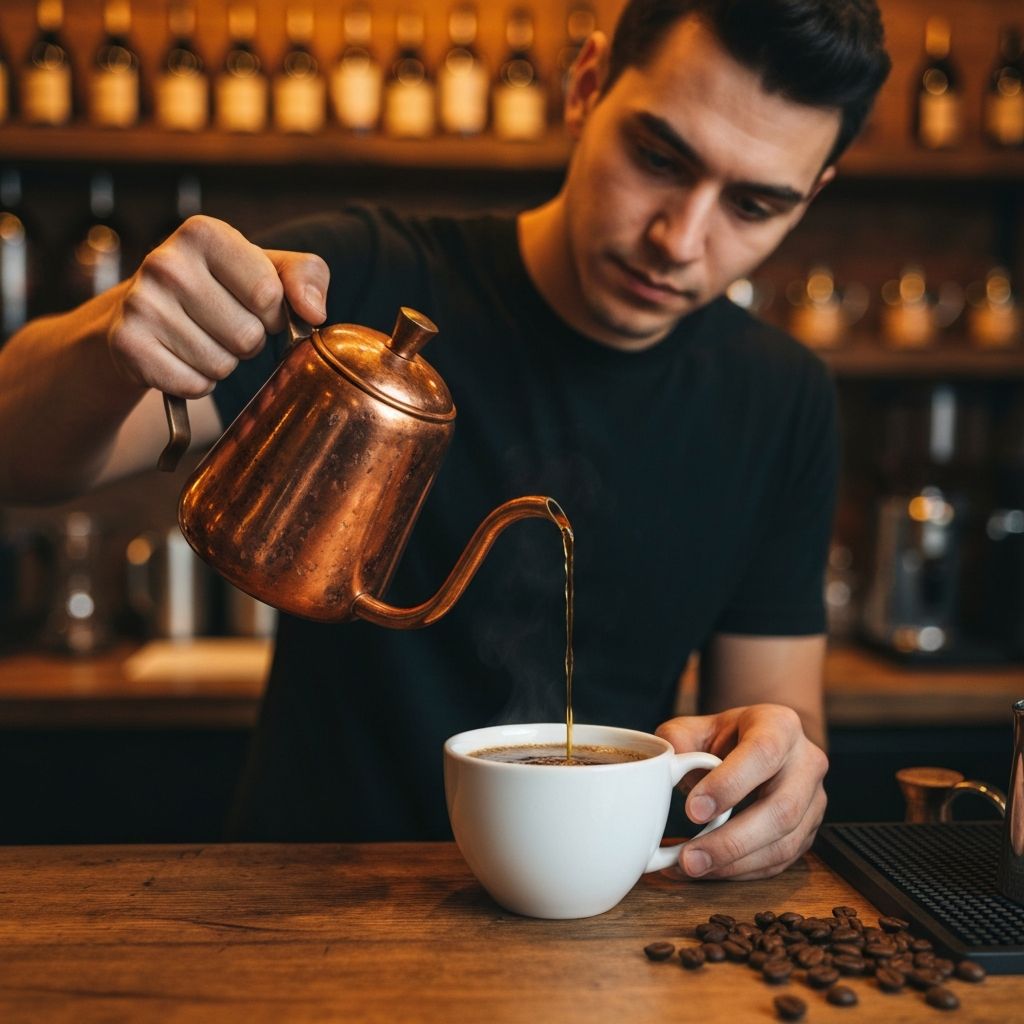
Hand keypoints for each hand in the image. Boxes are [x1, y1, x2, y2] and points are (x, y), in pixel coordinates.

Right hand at [108, 215, 328, 396]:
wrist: (144, 312)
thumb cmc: (219, 288)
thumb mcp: (267, 269)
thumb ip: (306, 276)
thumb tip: (314, 311)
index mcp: (203, 233)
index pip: (268, 294)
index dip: (272, 313)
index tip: (256, 306)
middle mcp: (165, 262)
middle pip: (247, 335)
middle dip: (248, 341)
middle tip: (225, 326)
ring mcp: (140, 303)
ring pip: (221, 365)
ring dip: (223, 363)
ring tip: (202, 339)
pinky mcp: (127, 344)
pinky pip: (194, 385)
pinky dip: (197, 383)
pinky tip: (181, 358)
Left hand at [656, 704, 827, 880]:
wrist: (759, 747)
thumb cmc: (725, 737)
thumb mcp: (697, 726)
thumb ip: (677, 740)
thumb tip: (664, 769)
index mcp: (780, 725)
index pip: (762, 753)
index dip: (730, 784)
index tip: (692, 810)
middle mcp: (807, 762)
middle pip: (782, 808)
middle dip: (732, 840)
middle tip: (688, 856)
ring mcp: (814, 801)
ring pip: (785, 843)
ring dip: (735, 863)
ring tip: (692, 867)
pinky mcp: (808, 832)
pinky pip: (780, 861)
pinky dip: (742, 871)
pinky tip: (708, 871)